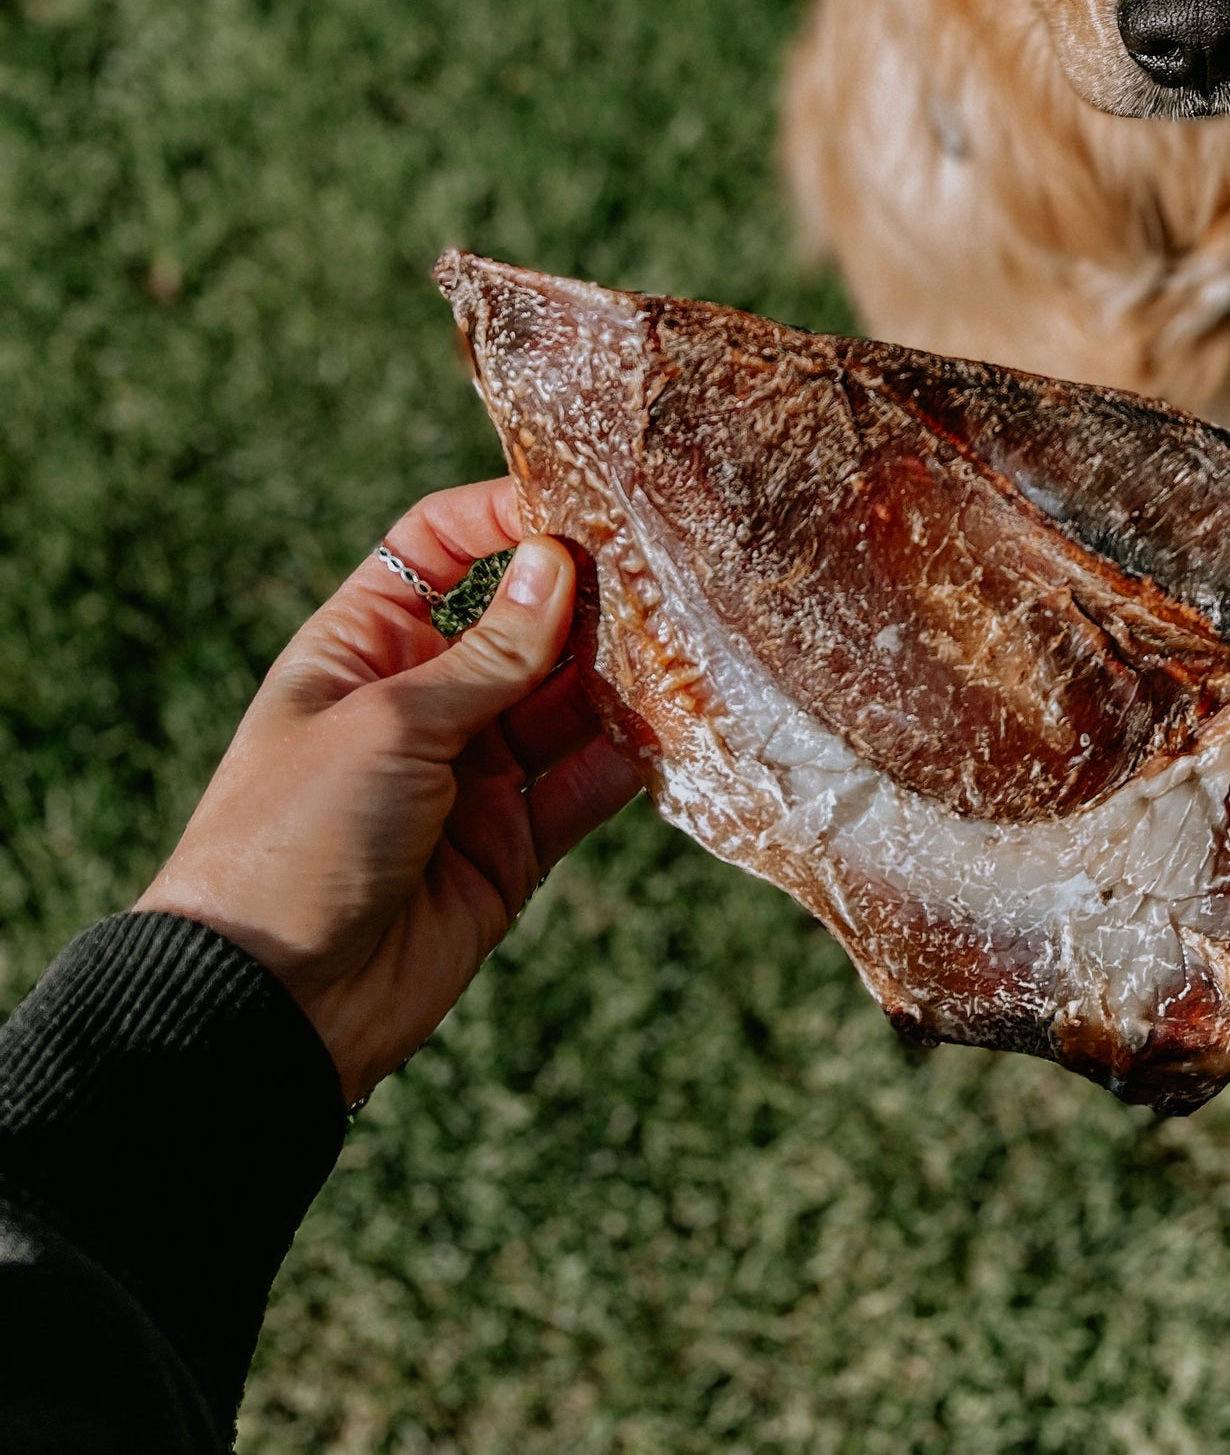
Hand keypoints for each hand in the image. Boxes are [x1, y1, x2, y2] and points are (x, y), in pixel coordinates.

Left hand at [139, 479, 642, 1104]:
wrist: (269, 1006)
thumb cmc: (294, 838)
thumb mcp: (388, 725)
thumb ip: (489, 655)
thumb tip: (560, 561)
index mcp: (363, 647)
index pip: (438, 547)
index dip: (502, 515)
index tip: (579, 498)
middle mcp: (423, 699)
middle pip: (521, 622)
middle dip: (588, 596)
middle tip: (662, 572)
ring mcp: (471, 773)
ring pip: (567, 702)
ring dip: (623, 675)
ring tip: (685, 641)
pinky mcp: (511, 844)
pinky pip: (583, 784)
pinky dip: (629, 756)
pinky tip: (674, 726)